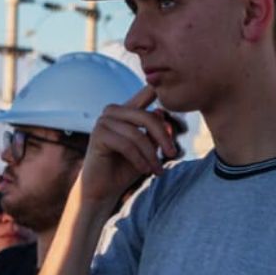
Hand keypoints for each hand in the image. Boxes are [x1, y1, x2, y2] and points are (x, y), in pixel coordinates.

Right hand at [82, 95, 182, 216]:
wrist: (104, 191)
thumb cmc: (127, 168)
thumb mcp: (149, 147)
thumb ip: (157, 131)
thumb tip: (161, 113)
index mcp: (127, 109)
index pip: (147, 92)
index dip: (161, 87)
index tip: (178, 83)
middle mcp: (114, 111)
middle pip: (148, 117)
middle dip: (163, 138)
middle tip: (172, 154)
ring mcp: (103, 121)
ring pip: (138, 134)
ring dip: (151, 154)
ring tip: (157, 169)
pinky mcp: (97, 135)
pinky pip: (127, 145)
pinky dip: (139, 159)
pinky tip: (145, 170)